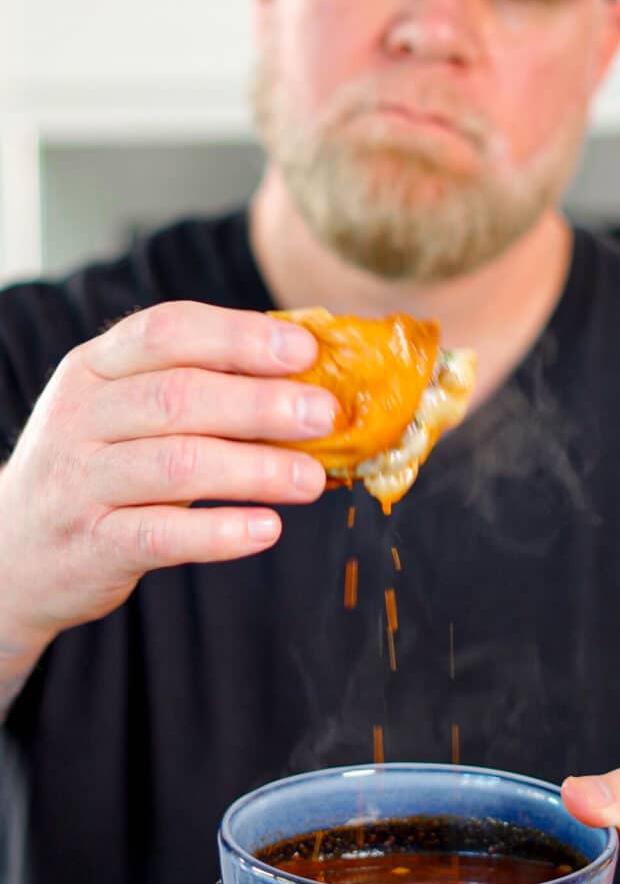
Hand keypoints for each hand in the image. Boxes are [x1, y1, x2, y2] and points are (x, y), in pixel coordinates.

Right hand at [0, 302, 336, 644]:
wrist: (13, 552)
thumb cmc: (98, 467)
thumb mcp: (122, 411)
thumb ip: (193, 385)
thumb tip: (301, 373)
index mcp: (95, 368)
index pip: (166, 331)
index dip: (238, 336)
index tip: (304, 349)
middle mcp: (81, 416)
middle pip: (178, 397)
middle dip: (260, 403)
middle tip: (325, 414)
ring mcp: (80, 482)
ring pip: (175, 465)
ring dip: (254, 469)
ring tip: (312, 479)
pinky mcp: (91, 544)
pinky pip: (161, 535)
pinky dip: (219, 533)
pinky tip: (267, 528)